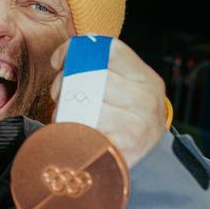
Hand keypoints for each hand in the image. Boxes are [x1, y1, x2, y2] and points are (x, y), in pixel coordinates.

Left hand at [48, 39, 166, 168]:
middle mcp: (145, 101)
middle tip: (59, 92)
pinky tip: (73, 131)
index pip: (111, 51)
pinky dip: (69, 131)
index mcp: (146, 79)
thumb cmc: (130, 115)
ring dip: (63, 109)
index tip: (60, 62)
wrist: (151, 157)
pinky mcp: (120, 150)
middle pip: (92, 78)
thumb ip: (103, 67)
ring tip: (66, 114)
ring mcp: (135, 127)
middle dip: (64, 82)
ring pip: (83, 106)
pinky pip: (82, 132)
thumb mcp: (130, 86)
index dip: (77, 51)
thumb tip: (62, 59)